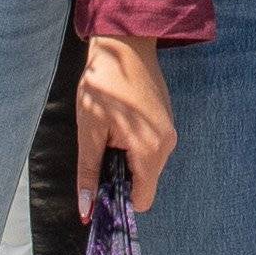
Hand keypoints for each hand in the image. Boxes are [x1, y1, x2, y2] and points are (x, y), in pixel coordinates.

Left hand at [75, 32, 176, 213]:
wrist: (124, 44)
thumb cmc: (103, 85)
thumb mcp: (89, 131)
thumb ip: (89, 173)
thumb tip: (86, 210)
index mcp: (150, 151)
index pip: (142, 200)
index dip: (118, 200)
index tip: (98, 186)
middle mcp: (167, 145)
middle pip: (144, 183)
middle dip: (120, 178)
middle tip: (98, 152)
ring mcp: (169, 132)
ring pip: (147, 166)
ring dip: (125, 161)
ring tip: (107, 134)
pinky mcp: (166, 121)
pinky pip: (151, 149)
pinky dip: (133, 147)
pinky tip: (118, 124)